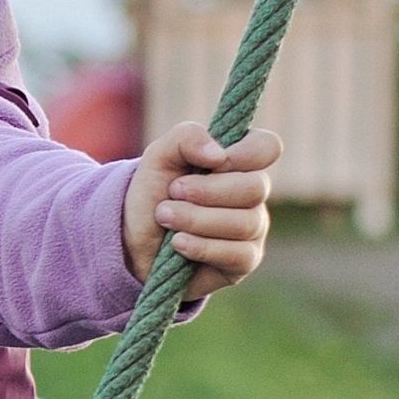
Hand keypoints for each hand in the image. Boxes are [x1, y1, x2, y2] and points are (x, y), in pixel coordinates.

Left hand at [124, 120, 278, 289]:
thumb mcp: (158, 157)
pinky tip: (177, 244)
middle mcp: (253, 194)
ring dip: (196, 219)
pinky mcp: (244, 261)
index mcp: (239, 162)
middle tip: (173, 193)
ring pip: (245, 222)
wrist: (130, 241)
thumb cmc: (151, 195)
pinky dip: (201, 247)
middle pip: (255, 188)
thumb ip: (186, 138)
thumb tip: (218, 155)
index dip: (242, 154)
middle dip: (206, 191)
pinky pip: (238, 254)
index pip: (268, 147)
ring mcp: (253, 228)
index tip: (209, 163)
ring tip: (165, 217)